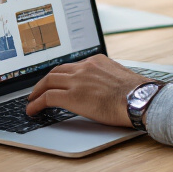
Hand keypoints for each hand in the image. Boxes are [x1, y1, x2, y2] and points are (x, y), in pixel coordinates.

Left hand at [24, 55, 146, 126]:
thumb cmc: (137, 94)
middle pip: (57, 70)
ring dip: (37, 91)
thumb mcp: (121, 77)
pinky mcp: (72, 96)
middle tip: (38, 89)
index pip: (73, 65)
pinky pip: (47, 97)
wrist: (140, 100)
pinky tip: (32, 110)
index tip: (57, 80)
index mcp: (97, 61)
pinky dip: (36, 103)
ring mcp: (77, 80)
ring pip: (48, 81)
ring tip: (32, 99)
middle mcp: (85, 67)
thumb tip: (107, 88)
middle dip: (45, 80)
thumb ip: (108, 78)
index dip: (62, 74)